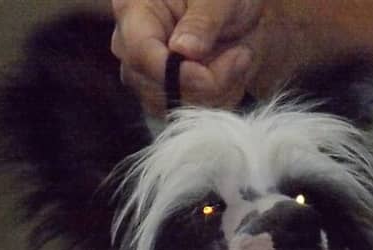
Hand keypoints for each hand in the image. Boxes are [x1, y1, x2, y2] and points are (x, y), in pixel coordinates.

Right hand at [111, 0, 270, 112]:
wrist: (238, 9)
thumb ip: (203, 20)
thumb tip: (184, 50)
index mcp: (135, 10)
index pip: (140, 53)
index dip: (175, 72)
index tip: (210, 71)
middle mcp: (133, 47)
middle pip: (155, 88)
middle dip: (204, 84)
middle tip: (240, 56)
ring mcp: (147, 76)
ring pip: (174, 107)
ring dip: (216, 92)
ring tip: (239, 58)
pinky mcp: (165, 96)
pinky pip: (190, 115)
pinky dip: (219, 100)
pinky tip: (232, 73)